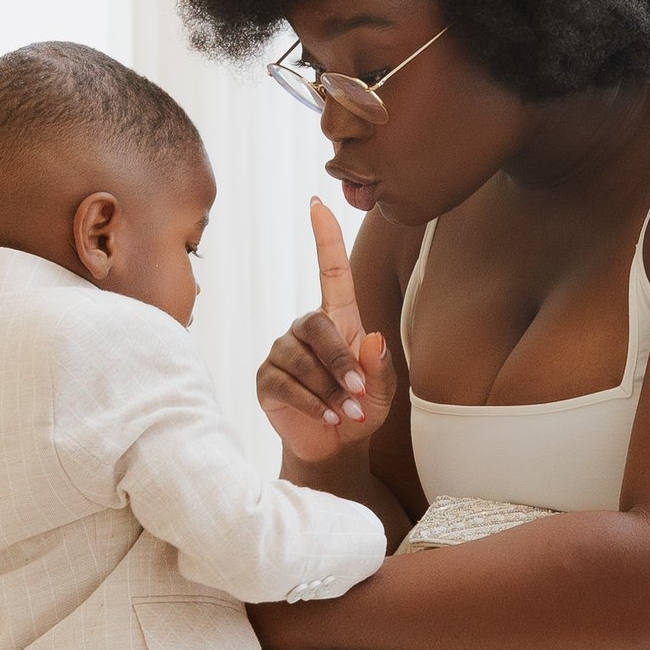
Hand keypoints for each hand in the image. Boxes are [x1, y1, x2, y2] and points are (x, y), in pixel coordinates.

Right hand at [258, 201, 398, 465]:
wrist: (334, 445)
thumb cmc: (361, 408)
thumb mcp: (382, 391)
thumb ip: (381, 367)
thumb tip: (373, 338)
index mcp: (339, 320)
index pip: (331, 271)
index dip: (325, 238)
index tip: (318, 204)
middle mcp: (305, 329)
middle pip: (317, 326)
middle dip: (341, 362)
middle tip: (360, 392)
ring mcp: (281, 352)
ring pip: (301, 361)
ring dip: (329, 391)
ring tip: (348, 414)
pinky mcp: (266, 379)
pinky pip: (285, 385)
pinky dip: (311, 404)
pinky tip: (328, 418)